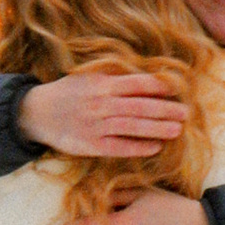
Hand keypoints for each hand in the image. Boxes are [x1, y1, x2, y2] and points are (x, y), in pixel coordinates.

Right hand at [19, 69, 187, 160]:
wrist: (37, 112)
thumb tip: (147, 78)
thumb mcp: (89, 77)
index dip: (158, 87)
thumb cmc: (69, 93)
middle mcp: (100, 103)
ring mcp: (95, 125)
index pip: (136, 84)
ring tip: (178, 129)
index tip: (178, 90)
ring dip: (157, 128)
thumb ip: (114, 77)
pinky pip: (119, 147)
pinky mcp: (90, 145)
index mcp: (102, 84)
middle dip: (165, 109)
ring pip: (132, 126)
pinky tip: (156, 146)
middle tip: (187, 112)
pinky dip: (139, 147)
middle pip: (139, 106)